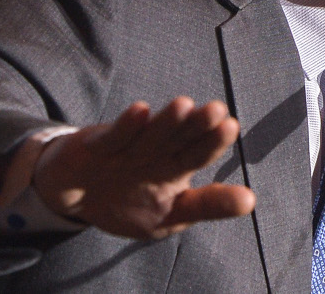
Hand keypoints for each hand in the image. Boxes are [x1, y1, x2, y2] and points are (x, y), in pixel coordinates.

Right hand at [32, 97, 255, 239]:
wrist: (73, 198)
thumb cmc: (127, 204)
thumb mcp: (170, 216)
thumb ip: (207, 206)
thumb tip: (250, 200)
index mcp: (175, 167)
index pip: (199, 152)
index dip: (214, 141)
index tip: (231, 126)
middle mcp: (154, 151)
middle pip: (178, 136)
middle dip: (196, 124)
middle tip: (217, 110)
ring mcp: (126, 147)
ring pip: (149, 133)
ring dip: (166, 121)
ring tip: (184, 106)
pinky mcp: (96, 145)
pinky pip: (113, 136)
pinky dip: (125, 126)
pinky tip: (139, 113)